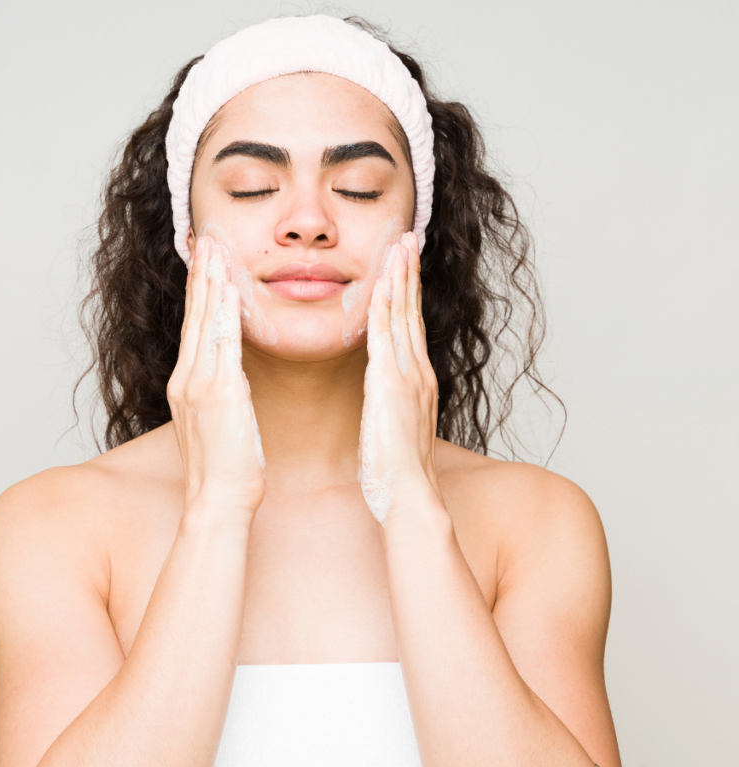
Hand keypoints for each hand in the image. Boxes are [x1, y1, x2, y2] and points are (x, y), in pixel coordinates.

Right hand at [168, 237, 265, 517]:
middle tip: (206, 239)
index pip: (195, 329)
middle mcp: (187, 379)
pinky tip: (227, 288)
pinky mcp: (217, 393)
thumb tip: (229, 381)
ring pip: (204, 323)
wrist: (218, 500)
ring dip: (210, 283)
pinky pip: (220, 344)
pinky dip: (222, 313)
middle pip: (194, 317)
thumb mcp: (219, 424)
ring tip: (214, 249)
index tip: (204, 263)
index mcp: (187, 385)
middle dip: (200, 276)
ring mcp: (199, 384)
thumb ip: (220, 396)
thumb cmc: (225, 470)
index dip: (199, 293)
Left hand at [358, 231, 440, 524]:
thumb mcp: (391, 426)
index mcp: (414, 381)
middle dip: (409, 273)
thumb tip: (381, 394)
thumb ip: (389, 404)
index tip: (403, 264)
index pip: (409, 326)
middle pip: (412, 312)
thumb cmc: (395, 471)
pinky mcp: (392, 388)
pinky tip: (382, 286)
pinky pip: (388, 340)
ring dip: (401, 279)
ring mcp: (408, 378)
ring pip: (404, 317)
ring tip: (400, 245)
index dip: (407, 293)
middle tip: (407, 237)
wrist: (408, 497)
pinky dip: (387, 310)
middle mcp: (416, 373)